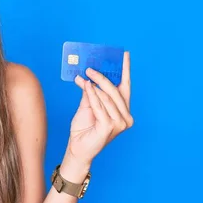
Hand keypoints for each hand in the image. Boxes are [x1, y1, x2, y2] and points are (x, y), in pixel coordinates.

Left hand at [66, 51, 133, 165]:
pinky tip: (85, 86)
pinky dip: (91, 95)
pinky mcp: (109, 127)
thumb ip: (91, 93)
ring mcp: (119, 123)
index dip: (125, 70)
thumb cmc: (84, 128)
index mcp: (123, 110)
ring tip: (84, 75)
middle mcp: (125, 117)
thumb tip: (87, 77)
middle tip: (90, 67)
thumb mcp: (88, 106)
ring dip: (94, 85)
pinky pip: (99, 106)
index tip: (124, 54)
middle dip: (103, 77)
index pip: (125, 87)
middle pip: (115, 91)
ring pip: (106, 98)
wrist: (77, 148)